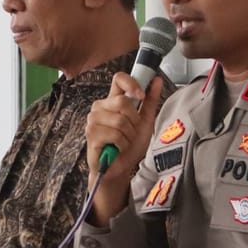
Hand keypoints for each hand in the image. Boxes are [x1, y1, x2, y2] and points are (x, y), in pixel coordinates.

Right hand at [84, 73, 166, 221]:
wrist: (120, 169)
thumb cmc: (130, 146)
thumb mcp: (145, 122)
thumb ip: (150, 101)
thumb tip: (156, 80)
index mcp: (113, 101)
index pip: (118, 79)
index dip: (131, 83)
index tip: (141, 95)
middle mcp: (100, 107)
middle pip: (123, 102)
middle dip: (134, 120)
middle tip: (132, 132)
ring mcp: (93, 120)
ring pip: (120, 120)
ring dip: (129, 135)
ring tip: (124, 141)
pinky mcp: (91, 134)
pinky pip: (115, 134)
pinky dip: (122, 144)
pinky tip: (118, 148)